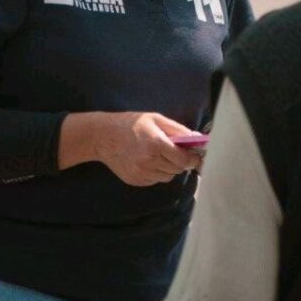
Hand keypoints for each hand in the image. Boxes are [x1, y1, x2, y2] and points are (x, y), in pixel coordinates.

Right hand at [71, 112, 201, 186]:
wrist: (103, 136)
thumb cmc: (131, 124)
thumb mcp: (156, 119)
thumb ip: (178, 130)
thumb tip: (197, 138)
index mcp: (156, 144)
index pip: (184, 160)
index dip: (193, 158)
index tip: (195, 156)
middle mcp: (149, 161)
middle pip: (178, 169)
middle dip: (181, 161)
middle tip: (175, 152)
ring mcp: (141, 173)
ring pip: (168, 177)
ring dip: (169, 168)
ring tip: (159, 155)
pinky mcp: (135, 181)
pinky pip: (155, 180)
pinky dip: (157, 172)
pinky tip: (148, 161)